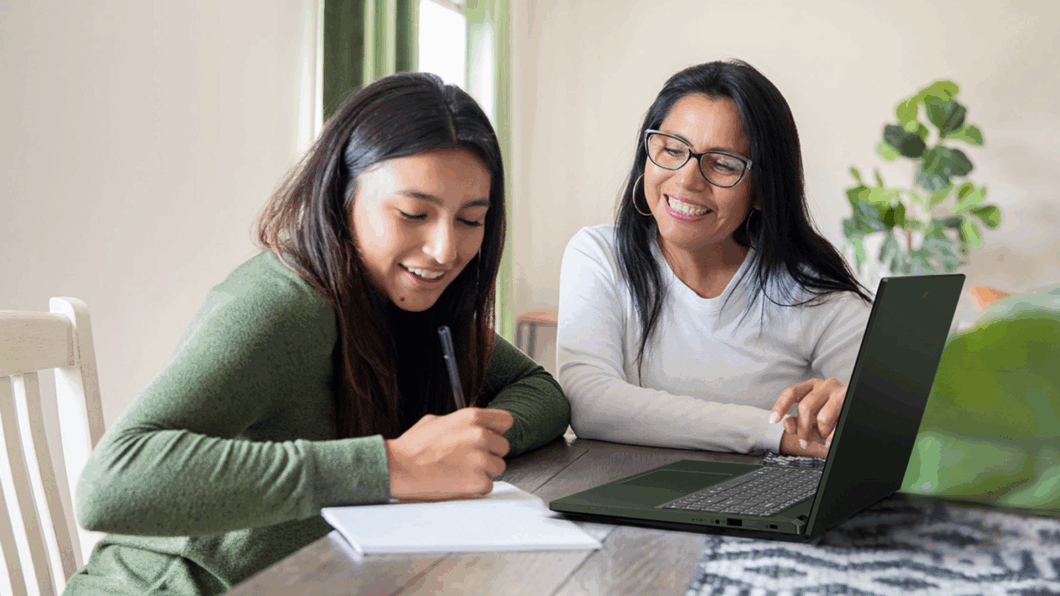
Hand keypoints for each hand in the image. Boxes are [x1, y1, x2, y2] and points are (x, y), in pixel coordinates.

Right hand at [384, 407, 513, 500]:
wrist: (398, 468)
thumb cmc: (413, 446)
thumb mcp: (436, 420)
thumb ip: (461, 422)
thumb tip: (472, 426)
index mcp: (472, 417)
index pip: (506, 421)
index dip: (498, 431)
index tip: (491, 437)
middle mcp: (480, 436)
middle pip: (503, 447)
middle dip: (490, 453)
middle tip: (469, 459)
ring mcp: (481, 460)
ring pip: (498, 467)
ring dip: (484, 471)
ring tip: (460, 471)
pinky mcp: (478, 482)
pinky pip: (488, 486)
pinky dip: (475, 487)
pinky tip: (458, 482)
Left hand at [770, 377, 846, 456]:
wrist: (852, 410)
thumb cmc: (832, 415)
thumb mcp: (812, 419)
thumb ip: (797, 422)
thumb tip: (786, 424)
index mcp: (811, 386)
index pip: (791, 392)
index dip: (780, 406)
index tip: (773, 420)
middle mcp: (824, 385)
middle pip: (805, 408)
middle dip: (803, 430)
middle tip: (804, 443)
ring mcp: (838, 391)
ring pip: (822, 418)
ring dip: (821, 433)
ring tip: (824, 436)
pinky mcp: (848, 398)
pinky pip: (836, 425)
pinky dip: (830, 437)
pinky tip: (829, 440)